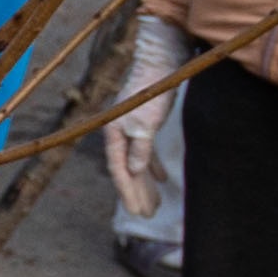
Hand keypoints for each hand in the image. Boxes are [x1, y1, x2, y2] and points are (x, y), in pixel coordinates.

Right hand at [106, 5, 192, 220]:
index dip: (128, 193)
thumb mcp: (147, 122)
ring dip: (145, 183)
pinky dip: (153, 166)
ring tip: (154, 204)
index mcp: (114, 134)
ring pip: (136, 163)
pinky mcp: (144, 123)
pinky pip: (146, 152)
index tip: (137, 212)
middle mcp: (119, 133)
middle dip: (136, 194)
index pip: (119, 170)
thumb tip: (133, 172)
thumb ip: (139, 148)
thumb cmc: (152, 91)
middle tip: (147, 215)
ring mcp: (131, 128)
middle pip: (126, 170)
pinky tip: (162, 179)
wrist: (161, 61)